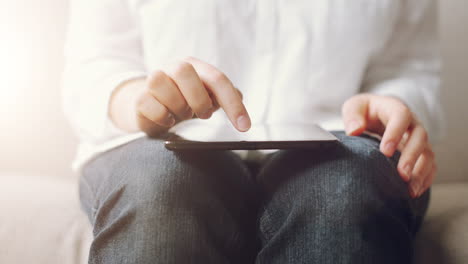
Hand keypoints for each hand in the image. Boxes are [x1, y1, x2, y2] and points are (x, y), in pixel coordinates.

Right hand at [110, 57, 250, 135]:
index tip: (244, 126)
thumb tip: (239, 96)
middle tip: (203, 114)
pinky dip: (161, 115)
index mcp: (195, 67)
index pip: (217, 79)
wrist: (153, 108)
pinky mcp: (140, 98)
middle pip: (183, 70)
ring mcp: (154, 80)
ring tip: (182, 114)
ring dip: (177, 105)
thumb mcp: (208, 98)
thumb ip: (225, 96)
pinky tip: (168, 119)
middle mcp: (173, 68)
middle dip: (197, 97)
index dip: (233, 104)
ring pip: (160, 82)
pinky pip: (147, 102)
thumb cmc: (185, 101)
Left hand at [342, 94, 435, 197]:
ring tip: (410, 189)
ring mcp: (417, 139)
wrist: (375, 113)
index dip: (395, 133)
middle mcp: (411, 123)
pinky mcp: (420, 152)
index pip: (401, 116)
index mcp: (394, 108)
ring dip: (421, 171)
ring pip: (428, 153)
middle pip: (420, 136)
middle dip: (412, 156)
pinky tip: (414, 192)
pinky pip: (429, 165)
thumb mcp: (354, 107)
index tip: (385, 151)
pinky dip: (425, 179)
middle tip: (402, 175)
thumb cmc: (363, 111)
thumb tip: (354, 130)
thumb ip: (353, 116)